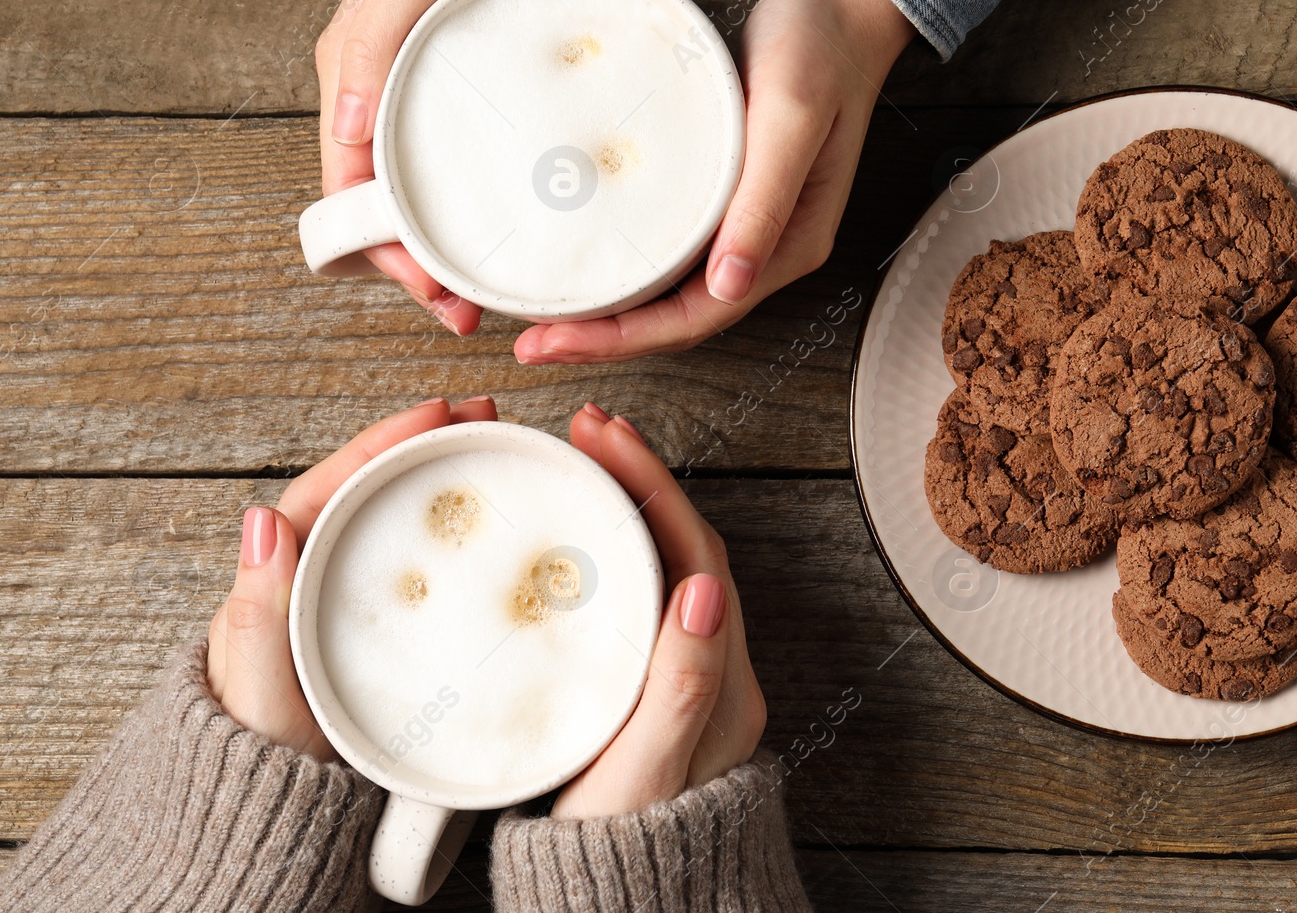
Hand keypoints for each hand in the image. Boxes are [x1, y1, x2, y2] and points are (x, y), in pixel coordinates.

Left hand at [207, 395, 500, 757]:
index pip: (336, 485)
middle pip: (372, 493)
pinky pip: (422, 572)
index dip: (387, 441)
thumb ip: (258, 610)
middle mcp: (315, 580)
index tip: (439, 410)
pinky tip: (490, 532)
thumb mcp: (258, 685)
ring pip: (398, 526)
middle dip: (425, 445)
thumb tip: (261, 519)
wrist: (277, 819)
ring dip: (441, 481)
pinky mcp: (388, 638)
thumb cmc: (259, 758)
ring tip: (495, 449)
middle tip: (484, 416)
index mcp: (279, 576)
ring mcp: (351, 605)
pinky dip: (454, 539)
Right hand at [316, 0, 556, 336]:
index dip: (386, 257)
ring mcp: (417, 93)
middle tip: (472, 313)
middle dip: (418, 269)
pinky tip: (519, 221)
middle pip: (382, 210)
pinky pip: (457, 161)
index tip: (436, 294)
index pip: (349, 196)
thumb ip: (375, 51)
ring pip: (420, 193)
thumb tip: (349, 143)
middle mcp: (374, 96)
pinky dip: (478, 203)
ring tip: (495, 285)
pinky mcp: (462, 86)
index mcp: (349, 81)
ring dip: (448, 245)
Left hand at [512, 0, 914, 362]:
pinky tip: (587, 265)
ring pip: (671, 295)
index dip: (625, 339)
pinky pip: (670, 257)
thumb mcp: (790, 116)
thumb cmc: (818, 51)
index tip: (556, 342)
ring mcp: (746, 228)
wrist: (837, 12)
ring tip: (546, 318)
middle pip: (678, 319)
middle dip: (605, 339)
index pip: (698, 317)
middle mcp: (766, 248)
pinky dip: (626, 272)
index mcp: (789, 243)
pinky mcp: (726, 201)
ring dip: (611, 315)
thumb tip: (730, 283)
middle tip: (531, 342)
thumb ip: (765, 200)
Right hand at [551, 404, 766, 815]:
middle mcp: (715, 670)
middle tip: (583, 431)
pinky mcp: (650, 690)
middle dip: (638, 479)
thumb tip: (706, 587)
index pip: (695, 553)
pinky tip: (573, 541)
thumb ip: (682, 685)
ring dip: (625, 510)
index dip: (651, 485)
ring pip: (662, 569)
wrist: (628, 910)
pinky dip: (610, 554)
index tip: (603, 436)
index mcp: (723, 680)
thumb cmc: (630, 852)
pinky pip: (639, 599)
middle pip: (682, 548)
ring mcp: (684, 678)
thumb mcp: (647, 771)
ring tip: (577, 465)